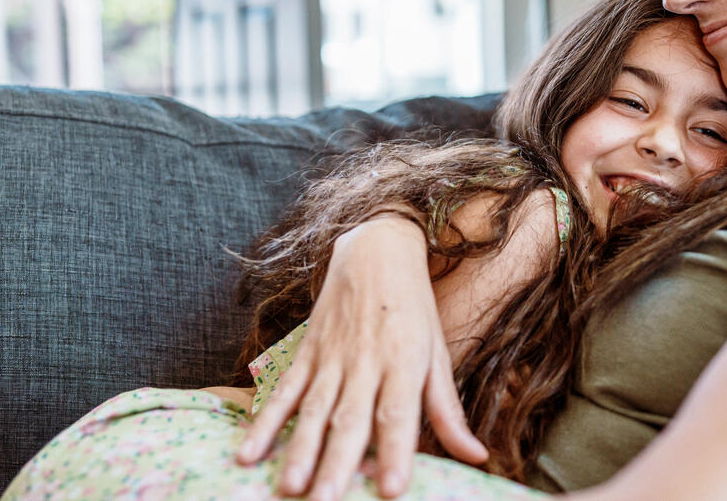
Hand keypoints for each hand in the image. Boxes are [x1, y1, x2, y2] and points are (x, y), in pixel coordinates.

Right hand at [235, 215, 487, 499]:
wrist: (377, 248)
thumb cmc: (414, 308)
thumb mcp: (437, 353)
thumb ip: (447, 410)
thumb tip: (477, 457)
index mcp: (404, 361)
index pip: (397, 412)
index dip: (395, 451)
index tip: (392, 489)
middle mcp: (366, 361)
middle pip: (349, 418)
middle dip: (337, 464)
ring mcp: (332, 356)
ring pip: (313, 409)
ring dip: (299, 449)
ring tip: (290, 487)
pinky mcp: (307, 351)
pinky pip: (284, 390)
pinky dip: (265, 421)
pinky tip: (249, 453)